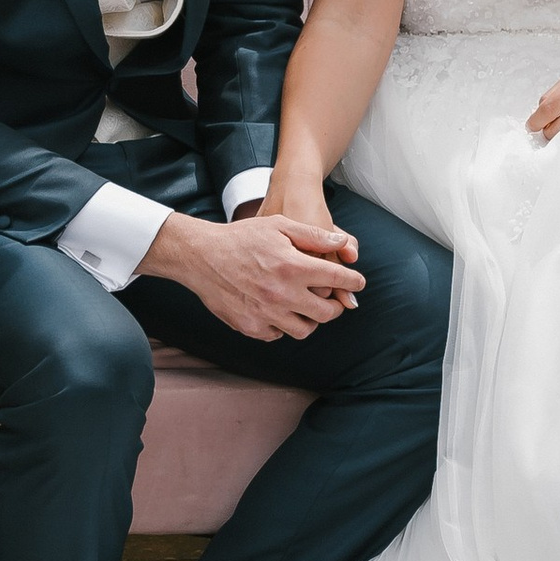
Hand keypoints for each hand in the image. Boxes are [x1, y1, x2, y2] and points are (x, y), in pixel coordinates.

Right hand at [144, 205, 361, 340]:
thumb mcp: (279, 225)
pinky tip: (280, 310)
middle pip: (326, 313)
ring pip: (305, 330)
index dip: (353, 282)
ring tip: (307, 306)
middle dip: (336, 305)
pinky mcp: (251, 327)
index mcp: (292, 267)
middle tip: (333, 298)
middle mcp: (282, 294)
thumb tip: (343, 244)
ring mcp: (266, 314)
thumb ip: (314, 235)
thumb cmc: (242, 237)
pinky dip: (284, 325)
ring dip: (311, 319)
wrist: (201, 257)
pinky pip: (278, 334)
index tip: (358, 283)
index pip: (336, 281)